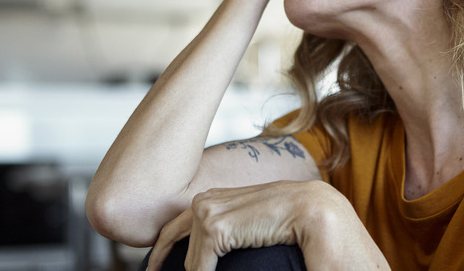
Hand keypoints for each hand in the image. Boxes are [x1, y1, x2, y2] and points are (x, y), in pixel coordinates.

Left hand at [147, 180, 322, 270]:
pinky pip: (199, 268)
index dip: (161, 252)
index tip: (154, 269)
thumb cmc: (283, 218)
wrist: (309, 209)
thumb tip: (204, 256)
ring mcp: (207, 212)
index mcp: (210, 198)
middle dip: (166, 263)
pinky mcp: (215, 228)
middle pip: (174, 245)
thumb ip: (224, 233)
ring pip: (190, 262)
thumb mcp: (244, 224)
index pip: (173, 228)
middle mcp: (203, 201)